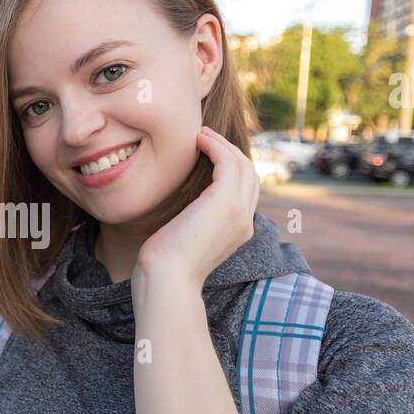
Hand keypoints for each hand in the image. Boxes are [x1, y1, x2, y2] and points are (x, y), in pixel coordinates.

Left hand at [134, 126, 259, 288]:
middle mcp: (245, 222)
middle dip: (229, 151)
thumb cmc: (164, 265)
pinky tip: (197, 140)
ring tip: (200, 134)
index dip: (230, 168)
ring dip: (222, 144)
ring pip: (242, 164)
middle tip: (204, 137)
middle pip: (249, 174)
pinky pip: (229, 162)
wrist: (166, 279)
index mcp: (238, 232)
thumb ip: (193, 221)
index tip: (208, 153)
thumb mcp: (184, 238)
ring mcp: (239, 212)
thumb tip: (183, 209)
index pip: (245, 191)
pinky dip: (216, 146)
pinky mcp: (226, 203)